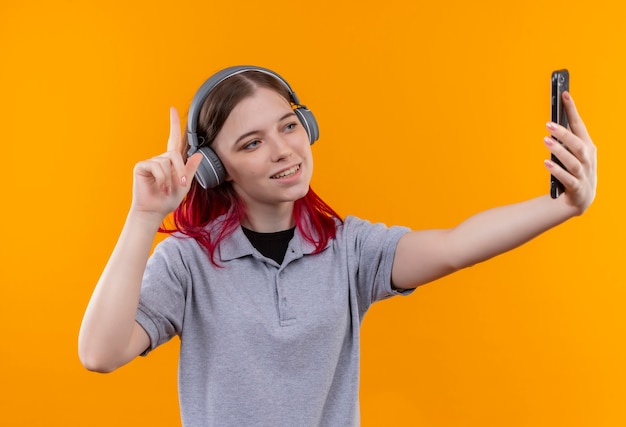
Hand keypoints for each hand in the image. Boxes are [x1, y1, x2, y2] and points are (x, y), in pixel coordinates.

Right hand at [131, 107, 202, 218]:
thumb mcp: (185, 185)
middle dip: (181, 169)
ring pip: (166, 162)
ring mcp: (150, 161)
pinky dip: (162, 179)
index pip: (173, 139)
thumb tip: (198, 154)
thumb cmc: (168, 200)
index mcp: (171, 161)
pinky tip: (160, 188)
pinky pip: (156, 167)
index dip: (173, 124)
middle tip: (182, 184)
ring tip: (167, 190)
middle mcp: (160, 159)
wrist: (154, 211)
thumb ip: (190, 169)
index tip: (172, 109)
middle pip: (175, 154)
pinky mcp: (141, 166)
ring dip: (170, 179)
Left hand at [544, 91, 596, 214]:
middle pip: (578, 144)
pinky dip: (557, 171)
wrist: (581, 198)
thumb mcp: (573, 154)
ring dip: (559, 150)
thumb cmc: (575, 171)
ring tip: (546, 140)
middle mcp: (588, 159)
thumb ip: (565, 140)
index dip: (572, 110)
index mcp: (587, 147)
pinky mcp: (576, 187)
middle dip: (564, 133)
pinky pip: (567, 179)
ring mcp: (584, 174)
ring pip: (573, 161)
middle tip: (548, 124)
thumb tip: (552, 121)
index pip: (579, 125)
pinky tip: (547, 163)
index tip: (565, 95)